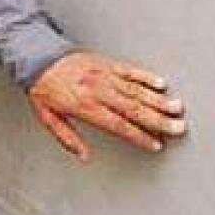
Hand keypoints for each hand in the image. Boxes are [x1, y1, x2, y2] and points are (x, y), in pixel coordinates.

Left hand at [27, 51, 185, 162]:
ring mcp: (103, 75)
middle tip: (177, 128)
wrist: (37, 58)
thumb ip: (67, 138)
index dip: (138, 136)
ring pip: (135, 90)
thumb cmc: (43, 88)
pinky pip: (129, 70)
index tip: (155, 144)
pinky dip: (146, 76)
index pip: (118, 125)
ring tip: (176, 109)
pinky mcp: (106, 63)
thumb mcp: (48, 117)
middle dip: (157, 120)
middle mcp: (96, 90)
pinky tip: (160, 84)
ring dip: (158, 100)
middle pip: (133, 109)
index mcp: (84, 106)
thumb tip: (84, 156)